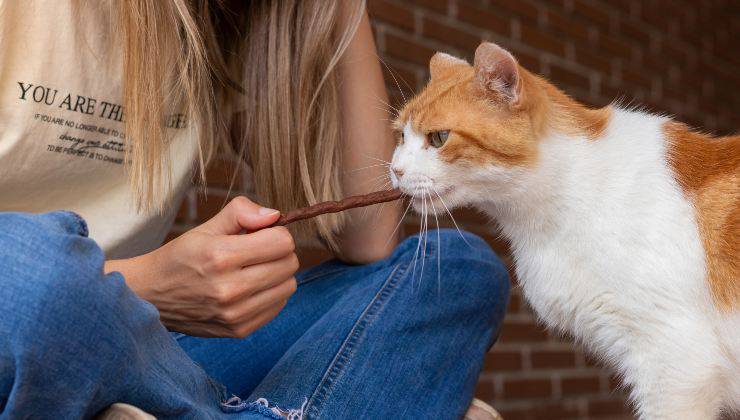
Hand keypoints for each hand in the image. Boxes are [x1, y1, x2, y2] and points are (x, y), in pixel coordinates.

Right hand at [110, 197, 297, 337]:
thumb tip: (275, 215)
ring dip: (278, 274)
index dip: (276, 233)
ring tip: (254, 269)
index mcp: (220, 256)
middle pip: (290, 264)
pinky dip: (271, 294)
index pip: (282, 242)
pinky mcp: (239, 330)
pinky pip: (278, 306)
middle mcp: (229, 289)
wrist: (151, 296)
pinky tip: (250, 288)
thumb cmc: (181, 257)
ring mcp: (235, 314)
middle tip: (259, 251)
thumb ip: (241, 213)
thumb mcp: (206, 228)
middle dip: (280, 252)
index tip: (261, 234)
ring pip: (288, 286)